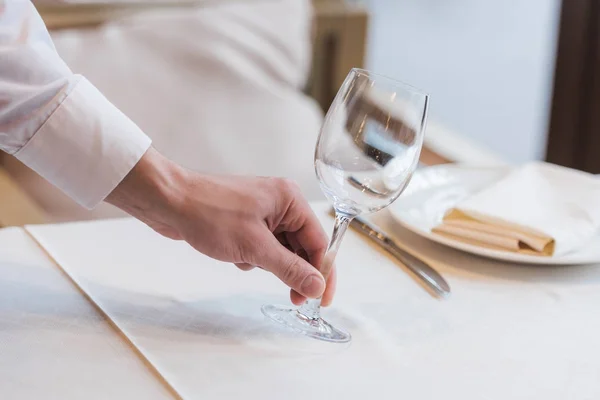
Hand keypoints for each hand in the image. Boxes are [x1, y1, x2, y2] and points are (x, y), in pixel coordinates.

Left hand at [106, 148, 334, 305]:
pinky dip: (253, 257)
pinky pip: (263, 247)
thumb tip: (317, 286)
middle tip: (294, 299)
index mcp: (290, 199)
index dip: (323, 272)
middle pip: (302, 246)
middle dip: (294, 271)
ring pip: (281, 249)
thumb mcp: (255, 247)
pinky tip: (234, 256)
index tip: (322, 300)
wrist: (169, 202)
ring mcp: (263, 212)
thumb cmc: (210, 215)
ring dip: (268, 264)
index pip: (319, 241)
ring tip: (245, 260)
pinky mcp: (246, 221)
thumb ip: (290, 269)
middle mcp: (281, 203)